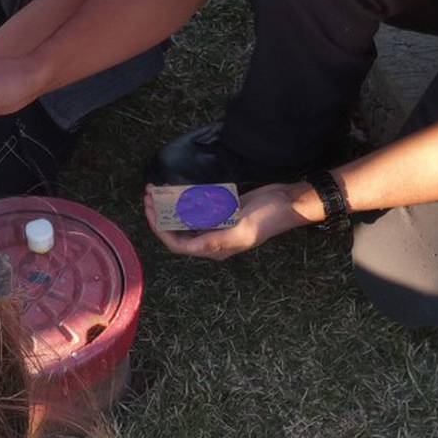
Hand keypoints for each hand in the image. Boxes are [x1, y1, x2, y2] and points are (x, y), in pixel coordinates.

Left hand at [143, 180, 319, 260]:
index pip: (177, 244)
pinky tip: (175, 189)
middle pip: (177, 231)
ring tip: (155, 189)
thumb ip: (217, 239)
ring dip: (168, 206)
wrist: (290, 201)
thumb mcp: (242, 228)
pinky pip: (197, 209)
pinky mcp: (222, 212)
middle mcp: (213, 240)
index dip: (160, 229)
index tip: (149, 209)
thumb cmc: (268, 216)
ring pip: (184, 219)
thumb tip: (193, 247)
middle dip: (159, 214)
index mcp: (216, 248)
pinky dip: (184, 200)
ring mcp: (218, 225)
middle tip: (147, 194)